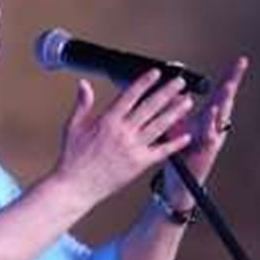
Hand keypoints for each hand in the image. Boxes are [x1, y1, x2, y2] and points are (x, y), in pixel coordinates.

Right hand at [53, 69, 194, 206]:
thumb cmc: (72, 158)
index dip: (145, 82)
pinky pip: (161, 152)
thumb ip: (82, 103)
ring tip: (187, 101)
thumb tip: (83, 84)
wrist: (76, 186)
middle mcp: (123, 132)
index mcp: (107, 121)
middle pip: (150, 107)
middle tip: (179, 82)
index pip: (130, 95)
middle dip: (167, 92)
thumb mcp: (73, 126)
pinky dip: (175, 144)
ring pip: (159, 126)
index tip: (156, 73)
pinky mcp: (139, 164)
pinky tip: (186, 136)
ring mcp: (133, 148)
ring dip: (175, 112)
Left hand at [163, 56, 249, 206]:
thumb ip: (179, 110)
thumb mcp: (179, 128)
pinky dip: (210, 123)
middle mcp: (214, 125)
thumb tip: (176, 91)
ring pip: (221, 115)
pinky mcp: (206, 150)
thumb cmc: (180, 153)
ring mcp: (212, 137)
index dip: (230, 76)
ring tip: (228, 84)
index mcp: (208, 118)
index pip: (220, 92)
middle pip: (225, 99)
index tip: (240, 60)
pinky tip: (210, 112)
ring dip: (224, 100)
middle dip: (232, 81)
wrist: (180, 184)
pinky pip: (210, 134)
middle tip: (240, 64)